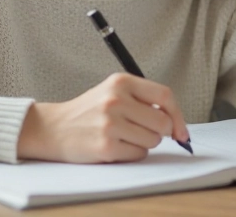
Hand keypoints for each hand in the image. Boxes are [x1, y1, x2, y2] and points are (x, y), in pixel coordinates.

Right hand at [16, 73, 189, 162]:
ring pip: (153, 140)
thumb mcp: (113, 92)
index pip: (165, 96)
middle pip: (162, 122)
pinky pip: (139, 154)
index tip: (181, 130)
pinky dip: (132, 153)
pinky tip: (116, 146)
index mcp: (121, 82)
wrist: (55, 128)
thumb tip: (176, 123)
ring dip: (144, 143)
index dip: (178, 115)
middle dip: (159, 132)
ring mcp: (110, 123)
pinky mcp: (106, 146)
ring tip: (123, 136)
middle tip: (141, 131)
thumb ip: (143, 99)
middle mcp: (116, 100)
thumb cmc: (88, 112)